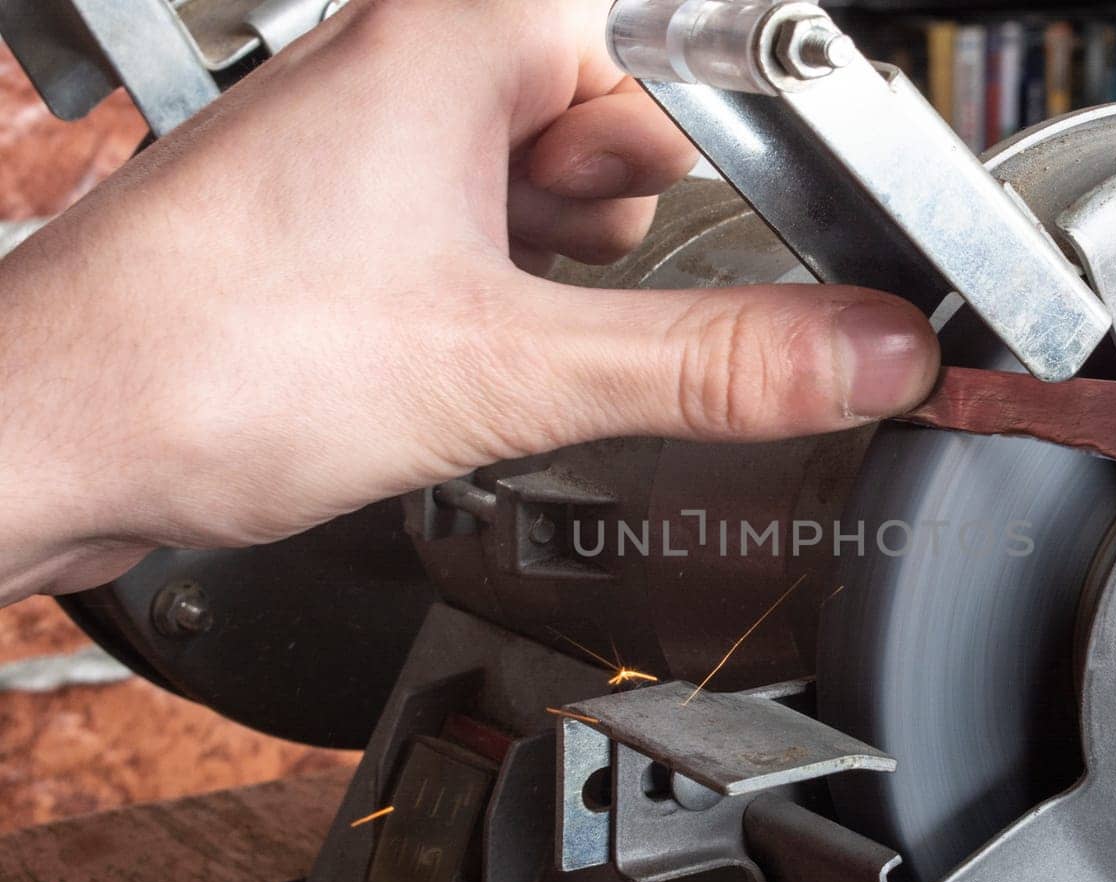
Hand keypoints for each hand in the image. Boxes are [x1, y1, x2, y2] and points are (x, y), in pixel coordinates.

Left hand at [0, 0, 938, 601]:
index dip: (757, 159)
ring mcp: (386, 133)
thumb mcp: (506, 372)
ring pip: (569, 189)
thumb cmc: (203, 365)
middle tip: (558, 308)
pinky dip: (515, 291)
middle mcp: (421, 61)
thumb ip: (710, 362)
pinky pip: (500, 227)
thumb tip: (868, 350)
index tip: (806, 243)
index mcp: (465, 33)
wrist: (47, 441)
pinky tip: (455, 346)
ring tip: (480, 334)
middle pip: (637, 128)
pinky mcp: (363, 205)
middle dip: (631, 235)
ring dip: (569, 277)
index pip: (695, 58)